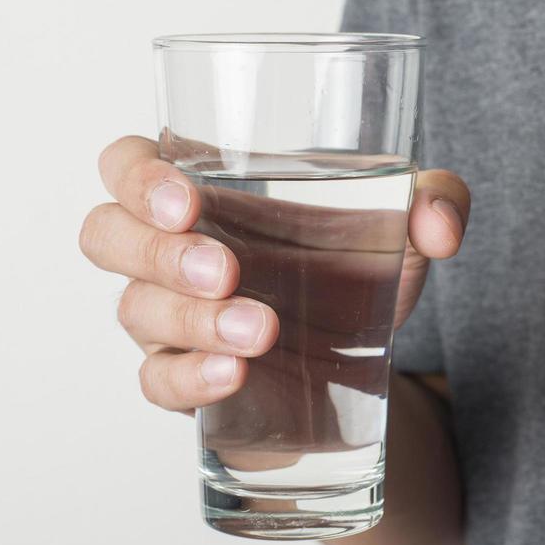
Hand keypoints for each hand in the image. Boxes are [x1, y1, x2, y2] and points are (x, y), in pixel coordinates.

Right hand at [79, 136, 469, 412]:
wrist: (368, 356)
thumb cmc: (359, 263)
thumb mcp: (407, 224)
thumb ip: (437, 200)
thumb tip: (438, 222)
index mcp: (204, 189)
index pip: (127, 163)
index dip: (137, 176)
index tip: (186, 199)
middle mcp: (171, 249)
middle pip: (105, 235)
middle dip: (157, 252)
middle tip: (226, 269)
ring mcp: (170, 317)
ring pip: (135, 310)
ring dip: (191, 320)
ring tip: (261, 330)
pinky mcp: (187, 378)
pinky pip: (156, 381)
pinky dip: (189, 379)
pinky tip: (234, 375)